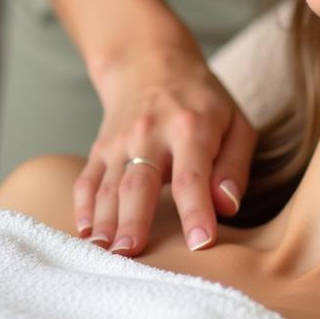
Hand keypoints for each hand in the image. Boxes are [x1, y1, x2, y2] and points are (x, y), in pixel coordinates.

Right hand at [74, 36, 256, 254]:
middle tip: (132, 254)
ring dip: (105, 222)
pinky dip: (83, 208)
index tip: (201, 243)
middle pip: (140, 183)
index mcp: (192, 128)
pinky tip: (86, 233)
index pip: (193, 176)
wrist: (151, 64)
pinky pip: (87, 180)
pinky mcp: (100, 149)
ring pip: (109, 186)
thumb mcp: (236, 124)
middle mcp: (151, 134)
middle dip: (135, 220)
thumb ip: (234, 166)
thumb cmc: (204, 103)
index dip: (197, 211)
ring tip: (103, 254)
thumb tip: (227, 206)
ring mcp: (120, 141)